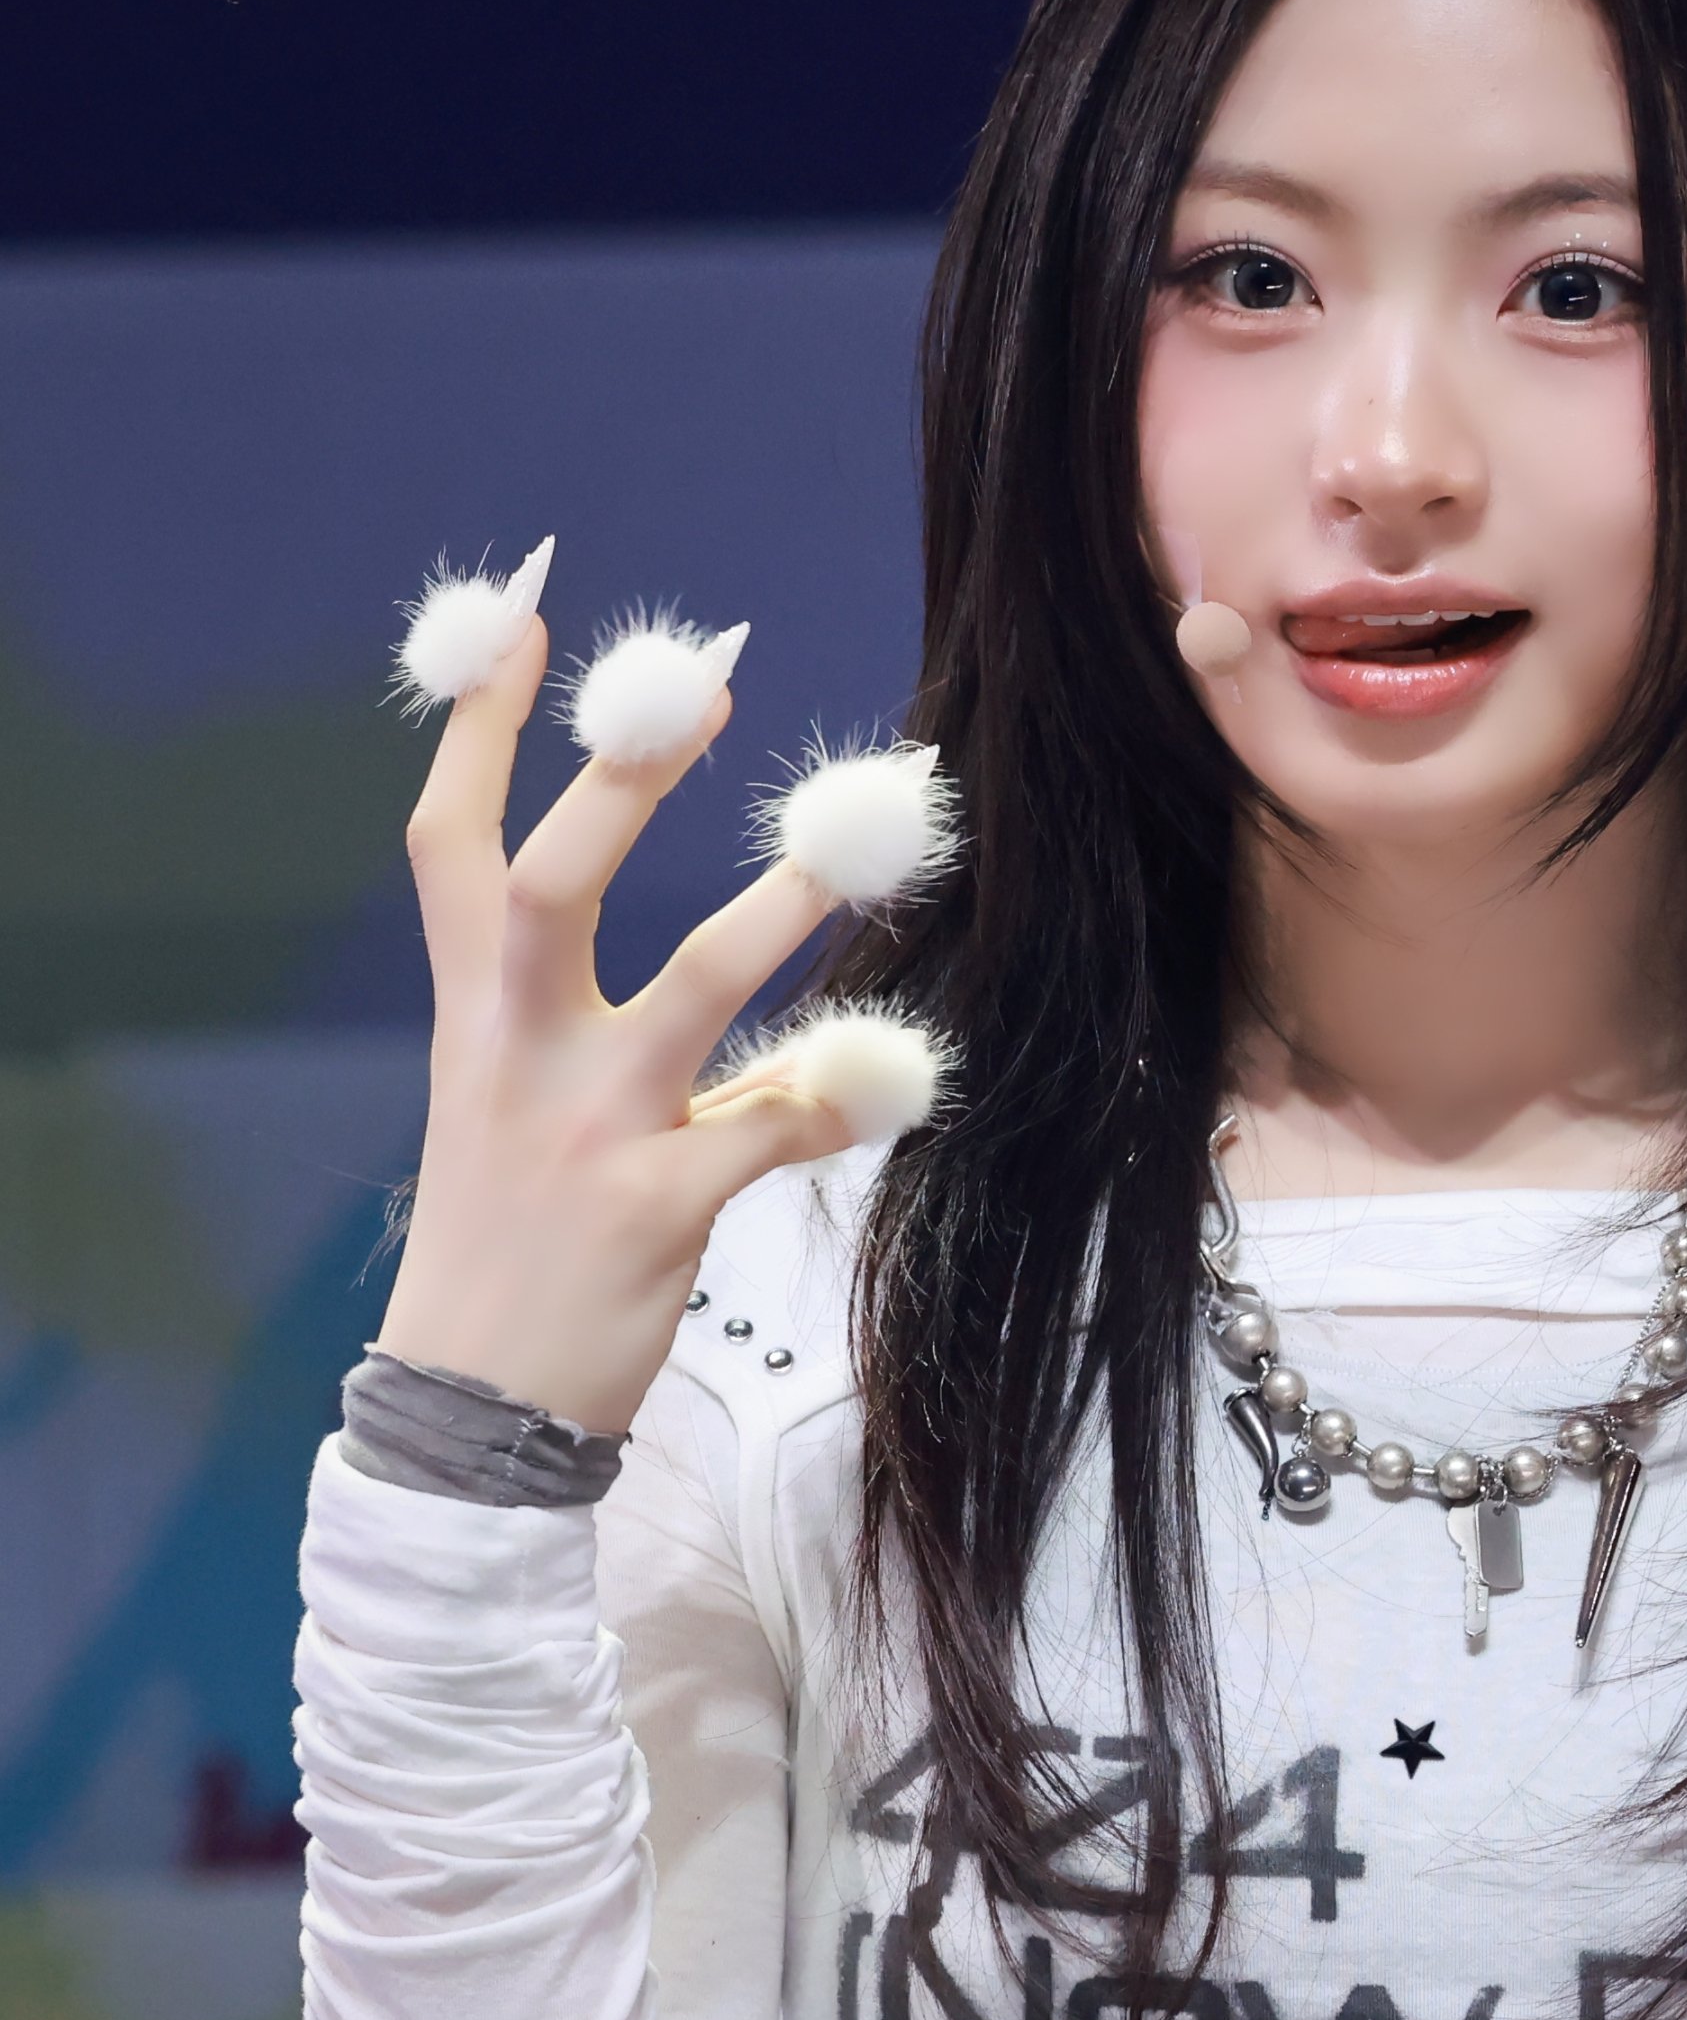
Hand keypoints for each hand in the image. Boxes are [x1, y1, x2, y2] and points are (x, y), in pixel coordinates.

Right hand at [377, 611, 862, 1431]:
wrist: (467, 1408)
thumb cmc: (501, 1239)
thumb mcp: (490, 1098)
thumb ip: (545, 1000)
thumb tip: (615, 897)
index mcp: (471, 1014)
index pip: (452, 842)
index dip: (482, 725)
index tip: (523, 611)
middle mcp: (517, 1052)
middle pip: (550, 886)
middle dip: (618, 781)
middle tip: (698, 680)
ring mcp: (589, 1130)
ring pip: (694, 990)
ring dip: (783, 905)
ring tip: (860, 829)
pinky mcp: (660, 1209)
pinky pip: (771, 1130)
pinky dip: (841, 1094)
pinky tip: (900, 1065)